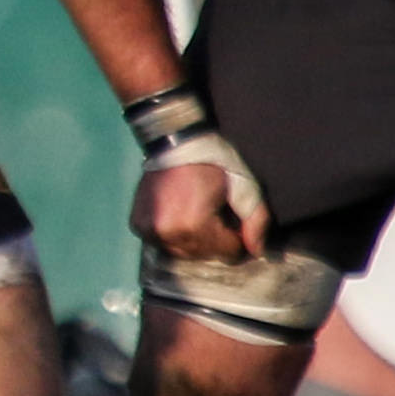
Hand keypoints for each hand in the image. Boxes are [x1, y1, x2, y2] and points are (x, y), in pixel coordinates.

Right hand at [132, 156, 263, 263]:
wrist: (175, 141)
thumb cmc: (213, 162)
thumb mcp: (243, 186)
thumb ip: (255, 220)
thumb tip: (256, 251)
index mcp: (195, 225)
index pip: (228, 252)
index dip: (237, 237)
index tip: (236, 220)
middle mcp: (168, 234)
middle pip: (205, 254)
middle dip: (216, 239)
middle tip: (215, 212)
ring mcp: (150, 231)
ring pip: (184, 252)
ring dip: (195, 239)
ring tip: (197, 213)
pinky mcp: (138, 226)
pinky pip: (164, 244)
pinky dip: (175, 234)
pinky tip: (179, 215)